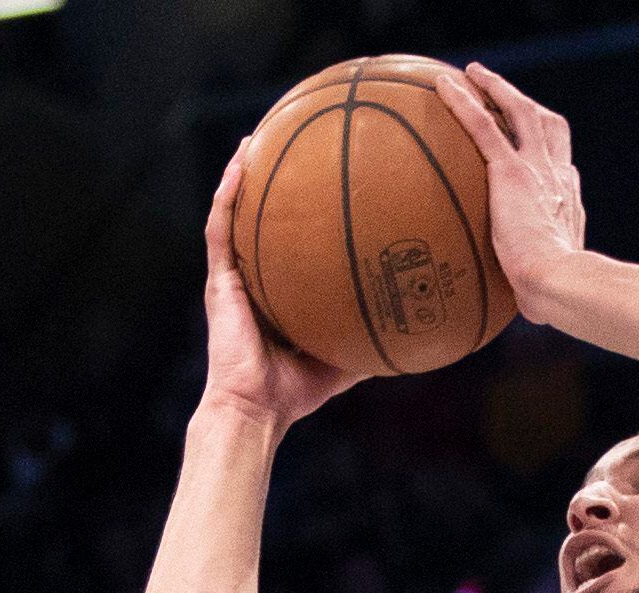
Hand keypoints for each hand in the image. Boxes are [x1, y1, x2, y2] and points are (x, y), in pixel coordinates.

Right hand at [198, 139, 357, 431]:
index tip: (321, 176)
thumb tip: (420, 325)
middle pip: (259, 217)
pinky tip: (240, 164)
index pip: (288, 240)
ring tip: (254, 138)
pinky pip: (221, 227)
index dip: (300, 209)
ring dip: (240, 173)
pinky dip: (228, 194)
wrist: (259, 408)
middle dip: (269, 179)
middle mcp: (252, 275)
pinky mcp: (218, 280)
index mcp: (278, 289)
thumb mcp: (347, 354)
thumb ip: (374, 334)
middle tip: (288, 140)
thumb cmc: (299, 391)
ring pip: (233, 212)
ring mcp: (232, 275)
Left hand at [439, 66, 589, 317]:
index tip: (531, 147)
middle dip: (526, 105)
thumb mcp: (545, 289)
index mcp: (567, 202)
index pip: (560, 166)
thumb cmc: (554, 299)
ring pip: (519, 112)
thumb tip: (522, 315)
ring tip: (474, 74)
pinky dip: (464, 102)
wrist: (560, 284)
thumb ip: (532, 289)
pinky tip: (443, 87)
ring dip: (497, 88)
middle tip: (503, 94)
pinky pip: (483, 125)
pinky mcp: (511, 171)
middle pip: (547, 126)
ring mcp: (536, 169)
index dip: (547, 151)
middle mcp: (557, 177)